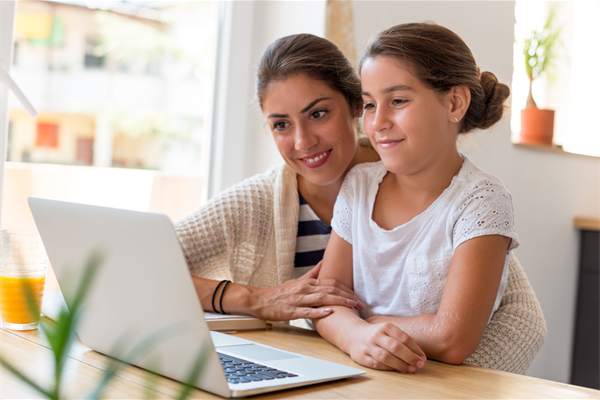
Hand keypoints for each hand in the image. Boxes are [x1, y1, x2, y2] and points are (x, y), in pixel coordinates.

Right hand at [249, 262, 364, 320]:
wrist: (260, 300)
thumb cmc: (279, 292)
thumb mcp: (297, 280)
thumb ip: (312, 273)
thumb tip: (324, 263)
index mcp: (308, 282)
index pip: (332, 283)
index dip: (347, 288)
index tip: (358, 295)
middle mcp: (305, 289)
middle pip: (331, 290)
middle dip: (348, 296)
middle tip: (361, 303)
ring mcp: (298, 299)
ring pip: (322, 298)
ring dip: (340, 302)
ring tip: (353, 306)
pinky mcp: (291, 311)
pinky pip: (307, 311)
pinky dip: (319, 311)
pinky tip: (329, 312)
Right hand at [347, 322, 426, 372]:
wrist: (353, 334)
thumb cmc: (377, 334)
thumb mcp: (388, 330)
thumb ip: (402, 340)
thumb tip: (419, 356)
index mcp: (385, 326)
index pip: (404, 338)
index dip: (415, 349)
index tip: (422, 358)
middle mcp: (376, 335)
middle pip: (395, 347)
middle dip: (410, 357)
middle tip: (419, 365)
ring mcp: (368, 346)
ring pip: (386, 357)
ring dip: (400, 365)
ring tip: (410, 369)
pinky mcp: (361, 356)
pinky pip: (377, 364)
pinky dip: (389, 368)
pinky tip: (397, 370)